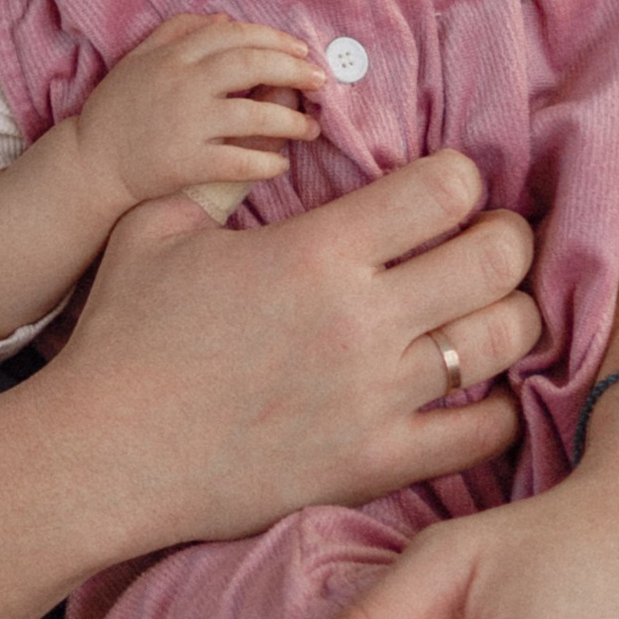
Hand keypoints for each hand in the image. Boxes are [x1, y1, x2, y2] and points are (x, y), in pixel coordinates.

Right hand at [46, 145, 535, 556]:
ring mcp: (378, 397)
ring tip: (490, 310)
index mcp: (318, 251)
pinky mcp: (377, 462)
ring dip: (511, 314)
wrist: (106, 452)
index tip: (443, 189)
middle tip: (489, 240)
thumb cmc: (123, 336)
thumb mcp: (158, 227)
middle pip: (499, 257)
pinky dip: (500, 408)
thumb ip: (220, 183)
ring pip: (506, 339)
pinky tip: (482, 393)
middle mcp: (364, 319)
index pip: (446, 188)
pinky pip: (485, 433)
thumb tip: (257, 156)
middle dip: (506, 238)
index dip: (459, 177)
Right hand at [66, 14, 323, 212]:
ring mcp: (185, 124)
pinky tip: (280, 164)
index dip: (273, 38)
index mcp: (173, 56)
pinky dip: (265, 163)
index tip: (300, 50)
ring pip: (253, 116)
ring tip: (311, 128)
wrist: (90, 163)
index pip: (233, 35)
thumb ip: (176, 32)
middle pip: (251, 65)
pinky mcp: (186, 163)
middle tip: (321, 81)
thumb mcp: (138, 59)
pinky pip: (238, 162)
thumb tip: (223, 18)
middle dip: (294, 70)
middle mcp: (182, 84)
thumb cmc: (116, 110)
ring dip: (291, 122)